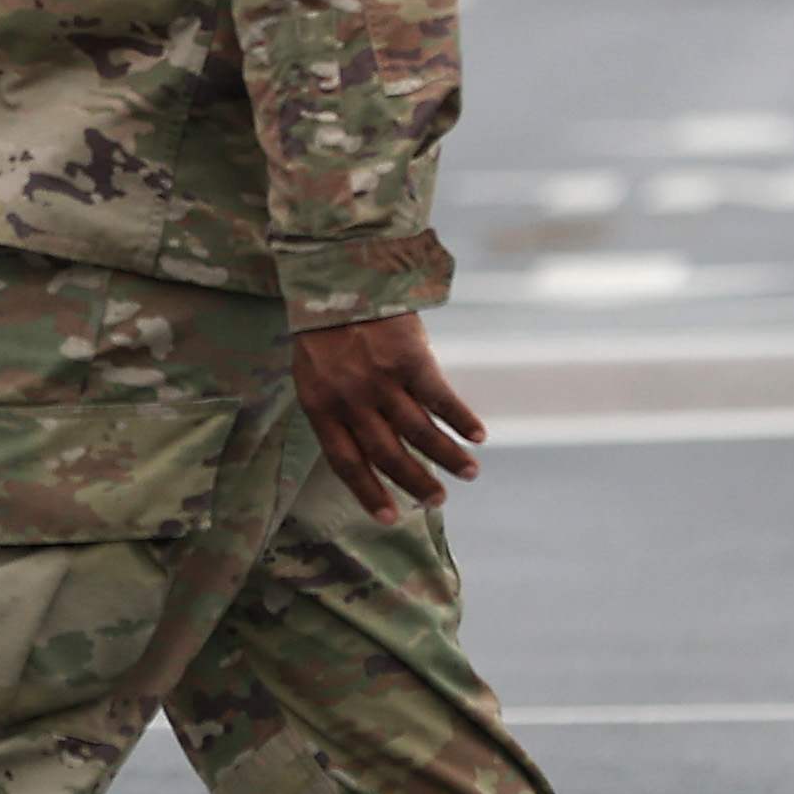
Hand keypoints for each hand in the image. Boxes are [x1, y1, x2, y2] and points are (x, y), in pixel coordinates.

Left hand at [293, 311, 486, 518]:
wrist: (339, 275)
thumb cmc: (325, 329)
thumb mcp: (315, 373)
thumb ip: (338, 407)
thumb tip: (373, 444)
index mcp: (321, 406)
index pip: (346, 463)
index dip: (368, 493)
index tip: (389, 518)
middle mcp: (351, 400)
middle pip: (387, 455)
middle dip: (415, 482)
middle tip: (437, 501)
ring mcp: (382, 380)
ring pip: (419, 433)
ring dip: (447, 458)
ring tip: (468, 473)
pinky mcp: (410, 358)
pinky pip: (441, 398)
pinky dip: (461, 420)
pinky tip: (477, 436)